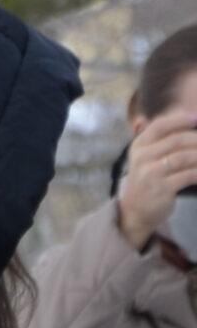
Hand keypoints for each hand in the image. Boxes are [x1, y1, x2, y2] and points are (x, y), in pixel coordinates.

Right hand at [118, 111, 196, 250]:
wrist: (136, 210)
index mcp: (138, 145)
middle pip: (176, 140)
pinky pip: (189, 175)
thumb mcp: (142, 158)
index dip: (179, 119)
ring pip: (185, 157)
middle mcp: (143, 156)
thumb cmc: (145, 180)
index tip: (196, 117)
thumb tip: (144, 119)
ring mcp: (152, 172)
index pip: (159, 126)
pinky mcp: (163, 187)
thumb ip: (149, 140)